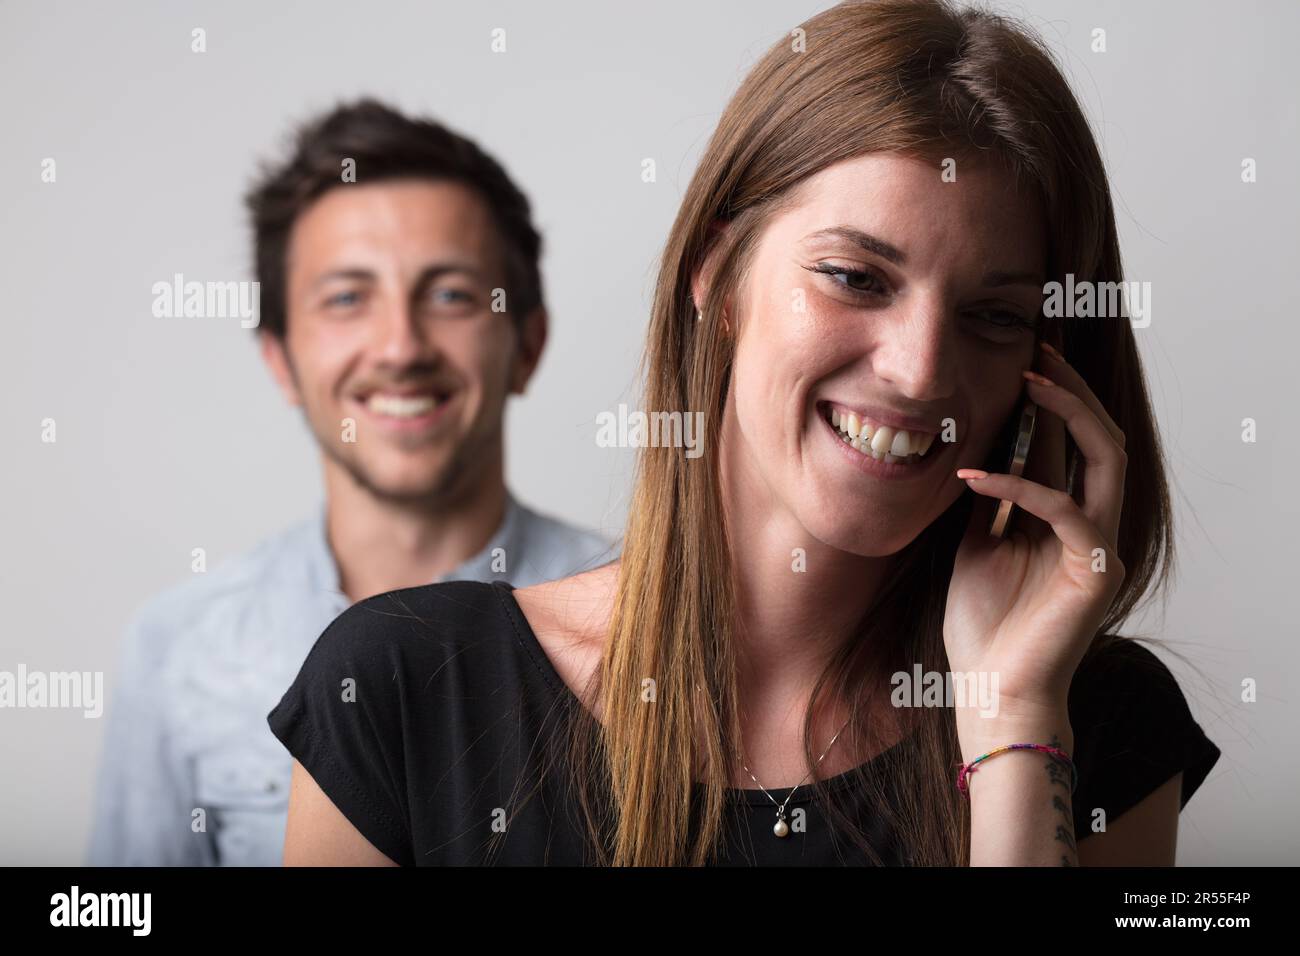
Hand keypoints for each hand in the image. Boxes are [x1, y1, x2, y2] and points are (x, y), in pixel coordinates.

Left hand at [944, 339, 1128, 720]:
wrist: (989, 688)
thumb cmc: (982, 624)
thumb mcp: (974, 543)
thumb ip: (987, 499)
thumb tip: (977, 448)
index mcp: (1065, 520)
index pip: (1068, 446)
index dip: (1051, 401)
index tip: (1025, 357)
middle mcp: (1092, 527)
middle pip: (1101, 440)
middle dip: (1072, 391)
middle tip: (1037, 351)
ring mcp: (1100, 548)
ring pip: (1106, 461)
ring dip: (1069, 416)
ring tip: (1029, 384)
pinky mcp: (1095, 572)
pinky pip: (1066, 511)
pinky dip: (1020, 485)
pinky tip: (974, 473)